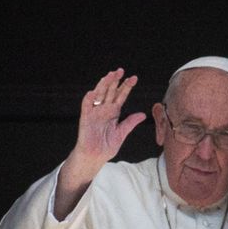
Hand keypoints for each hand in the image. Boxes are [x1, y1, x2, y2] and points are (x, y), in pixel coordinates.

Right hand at [53, 69, 146, 219]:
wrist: (95, 157)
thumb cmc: (106, 147)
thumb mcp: (121, 134)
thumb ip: (130, 123)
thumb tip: (142, 114)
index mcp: (113, 113)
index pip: (120, 96)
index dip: (126, 87)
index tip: (134, 78)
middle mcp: (104, 110)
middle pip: (109, 92)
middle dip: (115, 81)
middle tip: (121, 70)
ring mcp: (94, 113)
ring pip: (99, 95)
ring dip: (103, 85)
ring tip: (109, 75)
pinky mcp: (85, 119)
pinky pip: (86, 106)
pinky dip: (89, 99)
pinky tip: (93, 92)